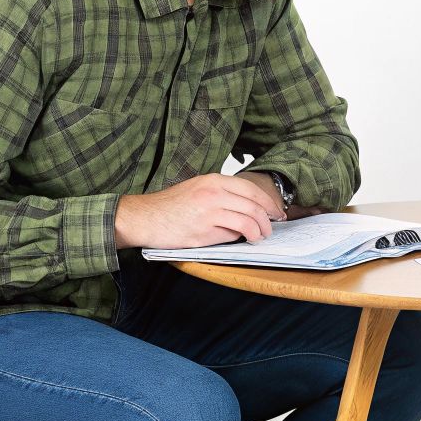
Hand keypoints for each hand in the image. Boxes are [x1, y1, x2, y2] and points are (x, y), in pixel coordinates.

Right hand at [114, 173, 285, 249]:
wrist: (144, 217)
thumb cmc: (170, 206)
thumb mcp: (197, 189)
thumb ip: (221, 195)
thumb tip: (247, 209)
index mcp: (213, 180)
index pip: (250, 189)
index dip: (268, 202)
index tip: (275, 211)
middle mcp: (213, 193)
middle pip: (254, 205)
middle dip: (268, 219)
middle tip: (272, 227)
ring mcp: (209, 212)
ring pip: (248, 220)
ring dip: (259, 231)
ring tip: (260, 236)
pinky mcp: (203, 231)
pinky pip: (232, 234)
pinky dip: (242, 238)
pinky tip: (244, 240)